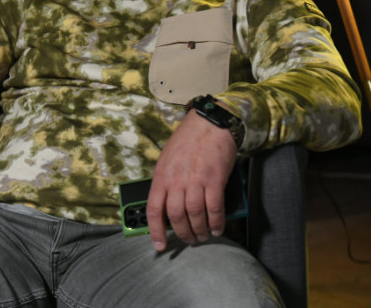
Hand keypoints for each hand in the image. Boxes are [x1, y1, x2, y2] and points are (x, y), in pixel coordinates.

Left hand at [146, 109, 237, 250]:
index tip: (159, 246)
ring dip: (200, 231)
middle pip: (176, 216)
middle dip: (183, 233)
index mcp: (161, 177)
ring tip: (203, 236)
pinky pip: (214, 208)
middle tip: (190, 240)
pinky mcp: (214, 180)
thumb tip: (168, 206)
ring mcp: (196, 181)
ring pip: (194, 215)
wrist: (209, 125)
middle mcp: (176, 181)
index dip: (155, 231)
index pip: (154, 209)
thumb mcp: (167, 160)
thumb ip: (166, 182)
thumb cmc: (187, 142)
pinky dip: (216, 222)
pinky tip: (217, 228)